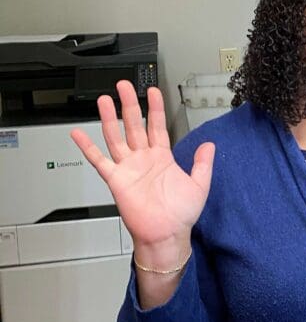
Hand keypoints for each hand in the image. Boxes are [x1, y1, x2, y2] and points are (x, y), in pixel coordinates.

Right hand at [70, 80, 213, 257]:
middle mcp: (143, 159)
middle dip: (129, 104)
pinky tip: (79, 133)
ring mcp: (129, 168)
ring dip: (110, 118)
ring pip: (116, 136)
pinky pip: (99, 160)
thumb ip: (203, 163)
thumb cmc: (181, 215)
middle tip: (124, 86)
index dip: (155, 108)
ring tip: (105, 99)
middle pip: (134, 124)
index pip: (157, 125)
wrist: (166, 236)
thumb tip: (209, 145)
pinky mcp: (116, 180)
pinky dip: (88, 147)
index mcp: (162, 158)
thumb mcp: (199, 185)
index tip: (153, 91)